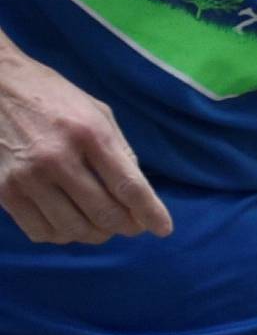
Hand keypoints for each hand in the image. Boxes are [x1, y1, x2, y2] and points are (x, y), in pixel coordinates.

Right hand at [0, 40, 171, 244]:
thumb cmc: (53, 98)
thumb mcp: (96, 112)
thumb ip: (120, 152)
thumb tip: (138, 197)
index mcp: (89, 133)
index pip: (128, 186)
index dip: (151, 213)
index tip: (163, 229)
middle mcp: (57, 158)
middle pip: (105, 214)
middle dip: (125, 226)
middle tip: (130, 224)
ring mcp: (28, 177)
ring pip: (75, 230)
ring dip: (95, 234)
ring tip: (99, 223)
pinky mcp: (5, 191)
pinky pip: (42, 232)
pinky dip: (62, 235)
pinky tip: (67, 222)